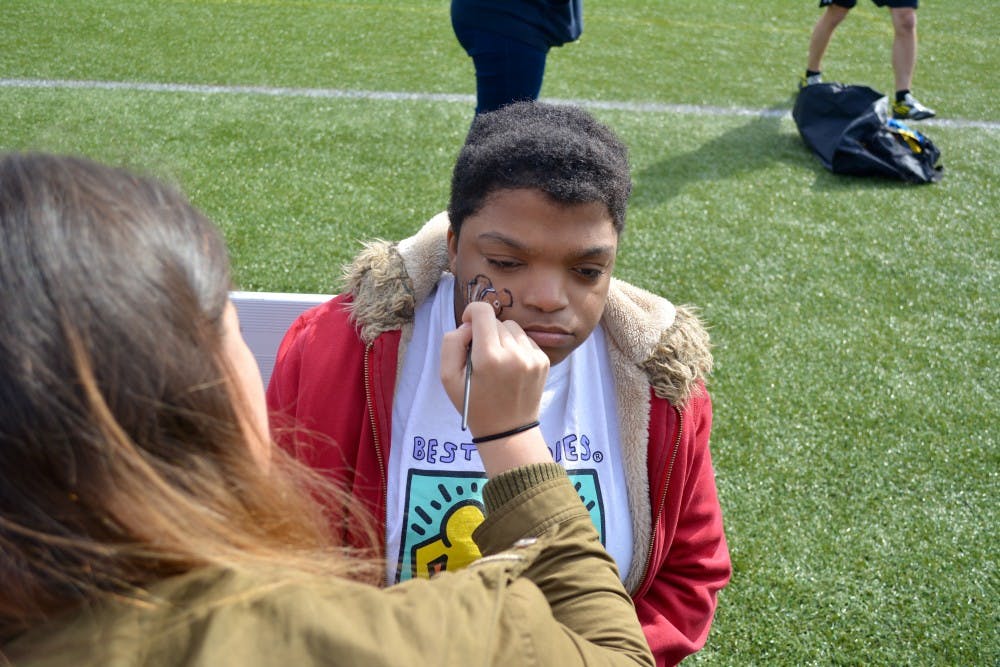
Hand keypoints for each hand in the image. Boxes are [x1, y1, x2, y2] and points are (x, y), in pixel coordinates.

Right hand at [440, 302, 551, 475]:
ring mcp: (532, 357)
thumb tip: (468, 325)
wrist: (508, 431)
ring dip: (502, 338)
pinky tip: (510, 366)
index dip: (471, 312)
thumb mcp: (448, 377)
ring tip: (497, 362)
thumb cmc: (474, 404)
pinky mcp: (543, 360)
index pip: (483, 311)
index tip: (468, 325)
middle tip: (480, 356)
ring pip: (512, 328)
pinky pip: (525, 339)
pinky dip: (515, 347)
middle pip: (496, 321)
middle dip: (485, 332)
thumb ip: (452, 343)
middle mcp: (514, 353)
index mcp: (489, 357)